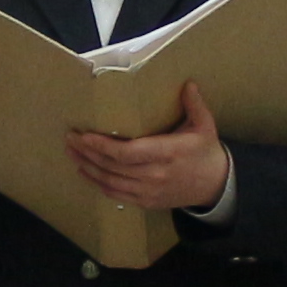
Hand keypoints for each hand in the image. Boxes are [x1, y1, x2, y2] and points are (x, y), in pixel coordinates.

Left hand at [67, 84, 234, 215]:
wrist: (215, 186)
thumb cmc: (206, 152)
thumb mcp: (205, 126)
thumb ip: (194, 104)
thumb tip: (188, 83)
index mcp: (167, 153)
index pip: (127, 153)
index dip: (103, 146)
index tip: (85, 136)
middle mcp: (155, 175)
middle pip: (112, 166)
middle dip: (87, 153)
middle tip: (70, 139)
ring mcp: (149, 191)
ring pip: (110, 182)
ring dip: (87, 168)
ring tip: (72, 154)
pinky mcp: (146, 202)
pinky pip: (116, 195)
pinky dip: (98, 184)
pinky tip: (86, 172)